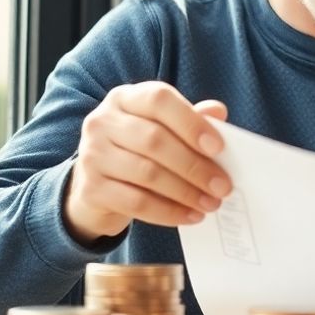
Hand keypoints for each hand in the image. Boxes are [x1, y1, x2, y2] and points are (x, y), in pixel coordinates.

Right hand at [64, 81, 230, 244]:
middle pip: (154, 140)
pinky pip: (136, 203)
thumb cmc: (140, 151)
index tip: (219, 147)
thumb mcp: (162, 129)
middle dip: (194, 166)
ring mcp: (92, 155)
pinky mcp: (91, 189)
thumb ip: (190, 119)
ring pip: (147, 173)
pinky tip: (191, 216)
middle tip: (223, 186)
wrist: (99, 186)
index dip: (191, 122)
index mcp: (125, 98)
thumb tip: (218, 112)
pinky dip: (168, 212)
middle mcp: (102, 121)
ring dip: (186, 192)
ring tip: (211, 203)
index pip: (159, 100)